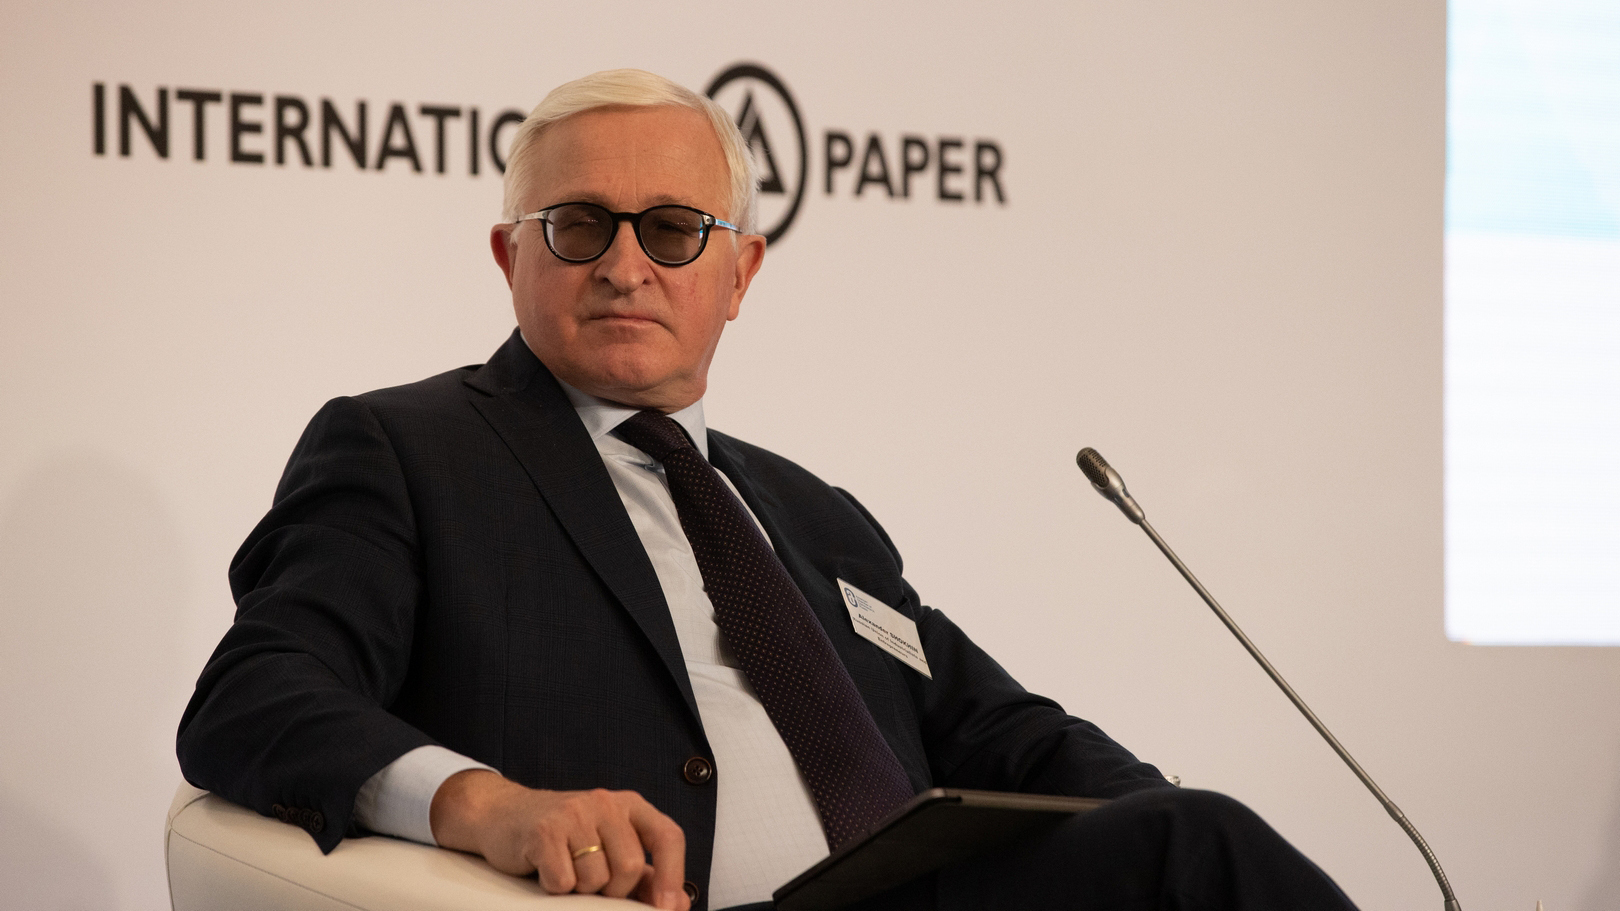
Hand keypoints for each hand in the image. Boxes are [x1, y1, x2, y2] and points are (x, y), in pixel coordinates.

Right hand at [430, 769, 688, 909]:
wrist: (502, 815)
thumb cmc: (563, 837)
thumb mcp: (607, 845)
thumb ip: (642, 874)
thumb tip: (677, 904)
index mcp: (629, 805)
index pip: (667, 837)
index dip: (672, 876)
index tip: (668, 908)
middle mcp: (605, 802)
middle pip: (629, 867)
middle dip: (612, 890)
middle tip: (590, 882)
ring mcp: (574, 813)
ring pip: (595, 878)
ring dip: (580, 890)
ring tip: (567, 870)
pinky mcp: (544, 830)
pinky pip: (563, 882)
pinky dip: (554, 887)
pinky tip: (546, 869)